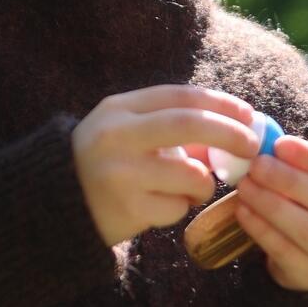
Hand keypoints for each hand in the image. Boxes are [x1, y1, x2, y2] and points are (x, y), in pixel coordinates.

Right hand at [72, 86, 260, 248]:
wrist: (55, 206)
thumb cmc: (106, 164)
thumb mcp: (128, 133)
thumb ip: (171, 126)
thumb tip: (237, 128)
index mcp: (118, 109)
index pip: (179, 96)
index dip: (220, 103)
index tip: (249, 115)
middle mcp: (116, 136)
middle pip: (187, 124)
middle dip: (229, 133)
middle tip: (252, 146)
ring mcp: (119, 174)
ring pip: (190, 174)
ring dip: (204, 182)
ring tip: (193, 188)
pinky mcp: (126, 210)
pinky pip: (176, 208)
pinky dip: (181, 208)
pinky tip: (161, 207)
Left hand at [234, 135, 307, 291]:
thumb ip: (305, 168)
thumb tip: (270, 143)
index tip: (280, 144)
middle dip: (288, 180)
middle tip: (257, 165)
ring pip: (306, 229)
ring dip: (271, 204)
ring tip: (246, 186)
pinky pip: (284, 251)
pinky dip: (261, 229)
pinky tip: (243, 211)